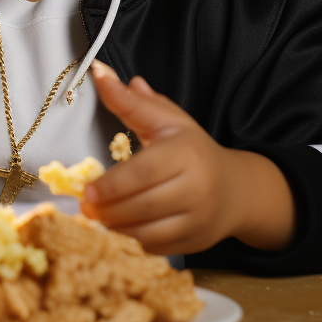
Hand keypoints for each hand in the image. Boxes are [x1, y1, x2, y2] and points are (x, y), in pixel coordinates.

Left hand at [82, 61, 295, 255]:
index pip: (143, 172)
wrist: (236, 189)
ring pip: (149, 232)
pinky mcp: (196, 243)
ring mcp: (199, 219)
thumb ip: (132, 102)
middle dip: (109, 210)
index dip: (112, 184)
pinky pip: (157, 249)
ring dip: (116, 229)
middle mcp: (198, 187)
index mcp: (187, 153)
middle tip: (85, 208)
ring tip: (97, 221)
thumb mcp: (167, 120)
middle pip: (143, 205)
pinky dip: (133, 243)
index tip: (86, 192)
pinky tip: (117, 234)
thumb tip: (99, 72)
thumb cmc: (192, 150)